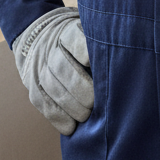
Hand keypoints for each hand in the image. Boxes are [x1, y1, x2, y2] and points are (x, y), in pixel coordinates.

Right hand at [12, 8, 92, 135]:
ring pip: (52, 87)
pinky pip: (42, 103)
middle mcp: (49, 48)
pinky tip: (70, 127)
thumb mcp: (86, 32)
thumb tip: (126, 61)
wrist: (37, 37)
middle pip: (62, 67)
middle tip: (94, 102)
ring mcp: (38, 67)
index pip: (73, 39)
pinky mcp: (33, 86)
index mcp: (66, 32)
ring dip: (70, 106)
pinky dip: (57, 117)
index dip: (84, 52)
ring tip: (86, 116)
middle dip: (80, 88)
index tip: (94, 64)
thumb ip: (101, 44)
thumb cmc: (77, 41)